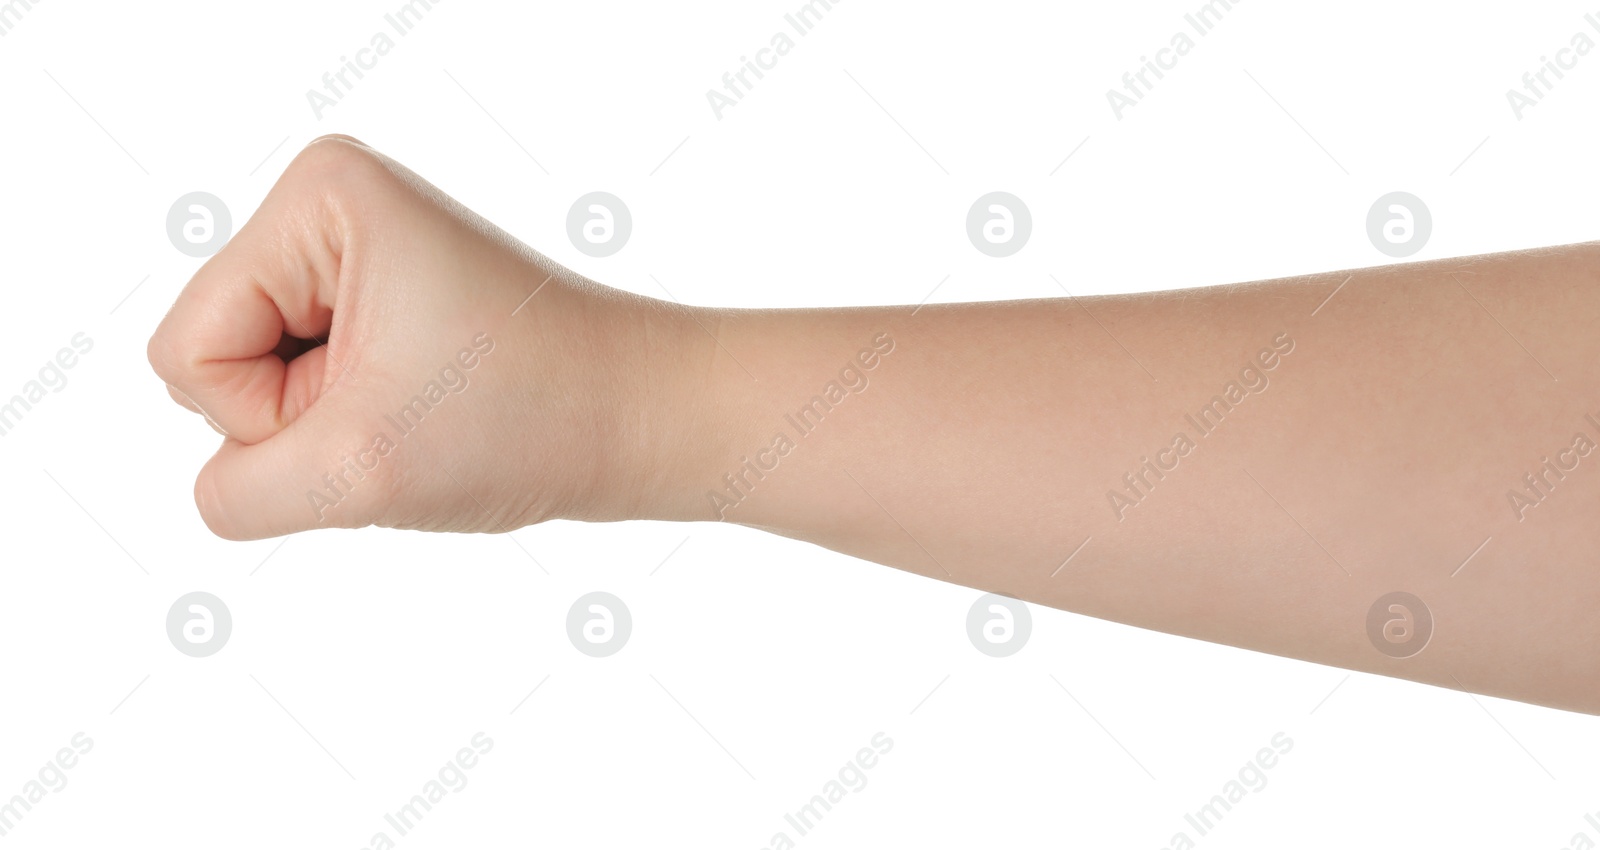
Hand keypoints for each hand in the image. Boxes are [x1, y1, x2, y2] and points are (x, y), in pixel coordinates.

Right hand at [148, 136, 705, 539]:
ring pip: (256, 388)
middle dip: (302, 420)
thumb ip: (236, 492)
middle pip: (213, 360)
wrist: (648, 419)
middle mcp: (331, 208)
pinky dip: (356, 433)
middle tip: (415, 411)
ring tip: (429, 412)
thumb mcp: (355, 472)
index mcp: (319, 197)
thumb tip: (224, 485)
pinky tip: (432, 415)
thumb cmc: (529, 420)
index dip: (274, 415)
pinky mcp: (378, 305)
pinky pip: (305, 395)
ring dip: (332, 433)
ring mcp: (354, 257)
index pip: (188, 353)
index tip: (390, 399)